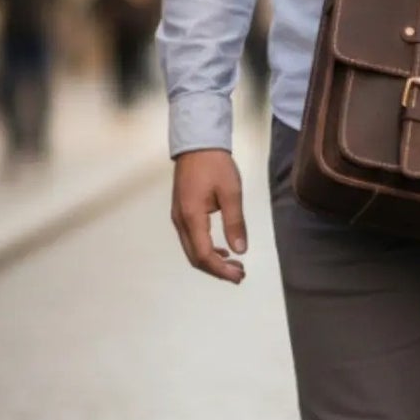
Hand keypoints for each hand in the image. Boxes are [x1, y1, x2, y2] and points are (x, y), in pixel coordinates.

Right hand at [171, 149, 248, 282]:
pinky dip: (206, 250)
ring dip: (212, 261)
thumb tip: (240, 250)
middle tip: (240, 274)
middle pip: (195, 257)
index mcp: (192, 216)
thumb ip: (235, 222)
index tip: (240, 275)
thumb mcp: (231, 192)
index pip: (204, 254)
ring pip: (192, 250)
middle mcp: (180, 221)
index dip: (221, 270)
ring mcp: (178, 217)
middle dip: (217, 270)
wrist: (197, 144)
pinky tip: (222, 250)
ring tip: (234, 265)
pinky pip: (191, 240)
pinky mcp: (181, 213)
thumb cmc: (215, 165)